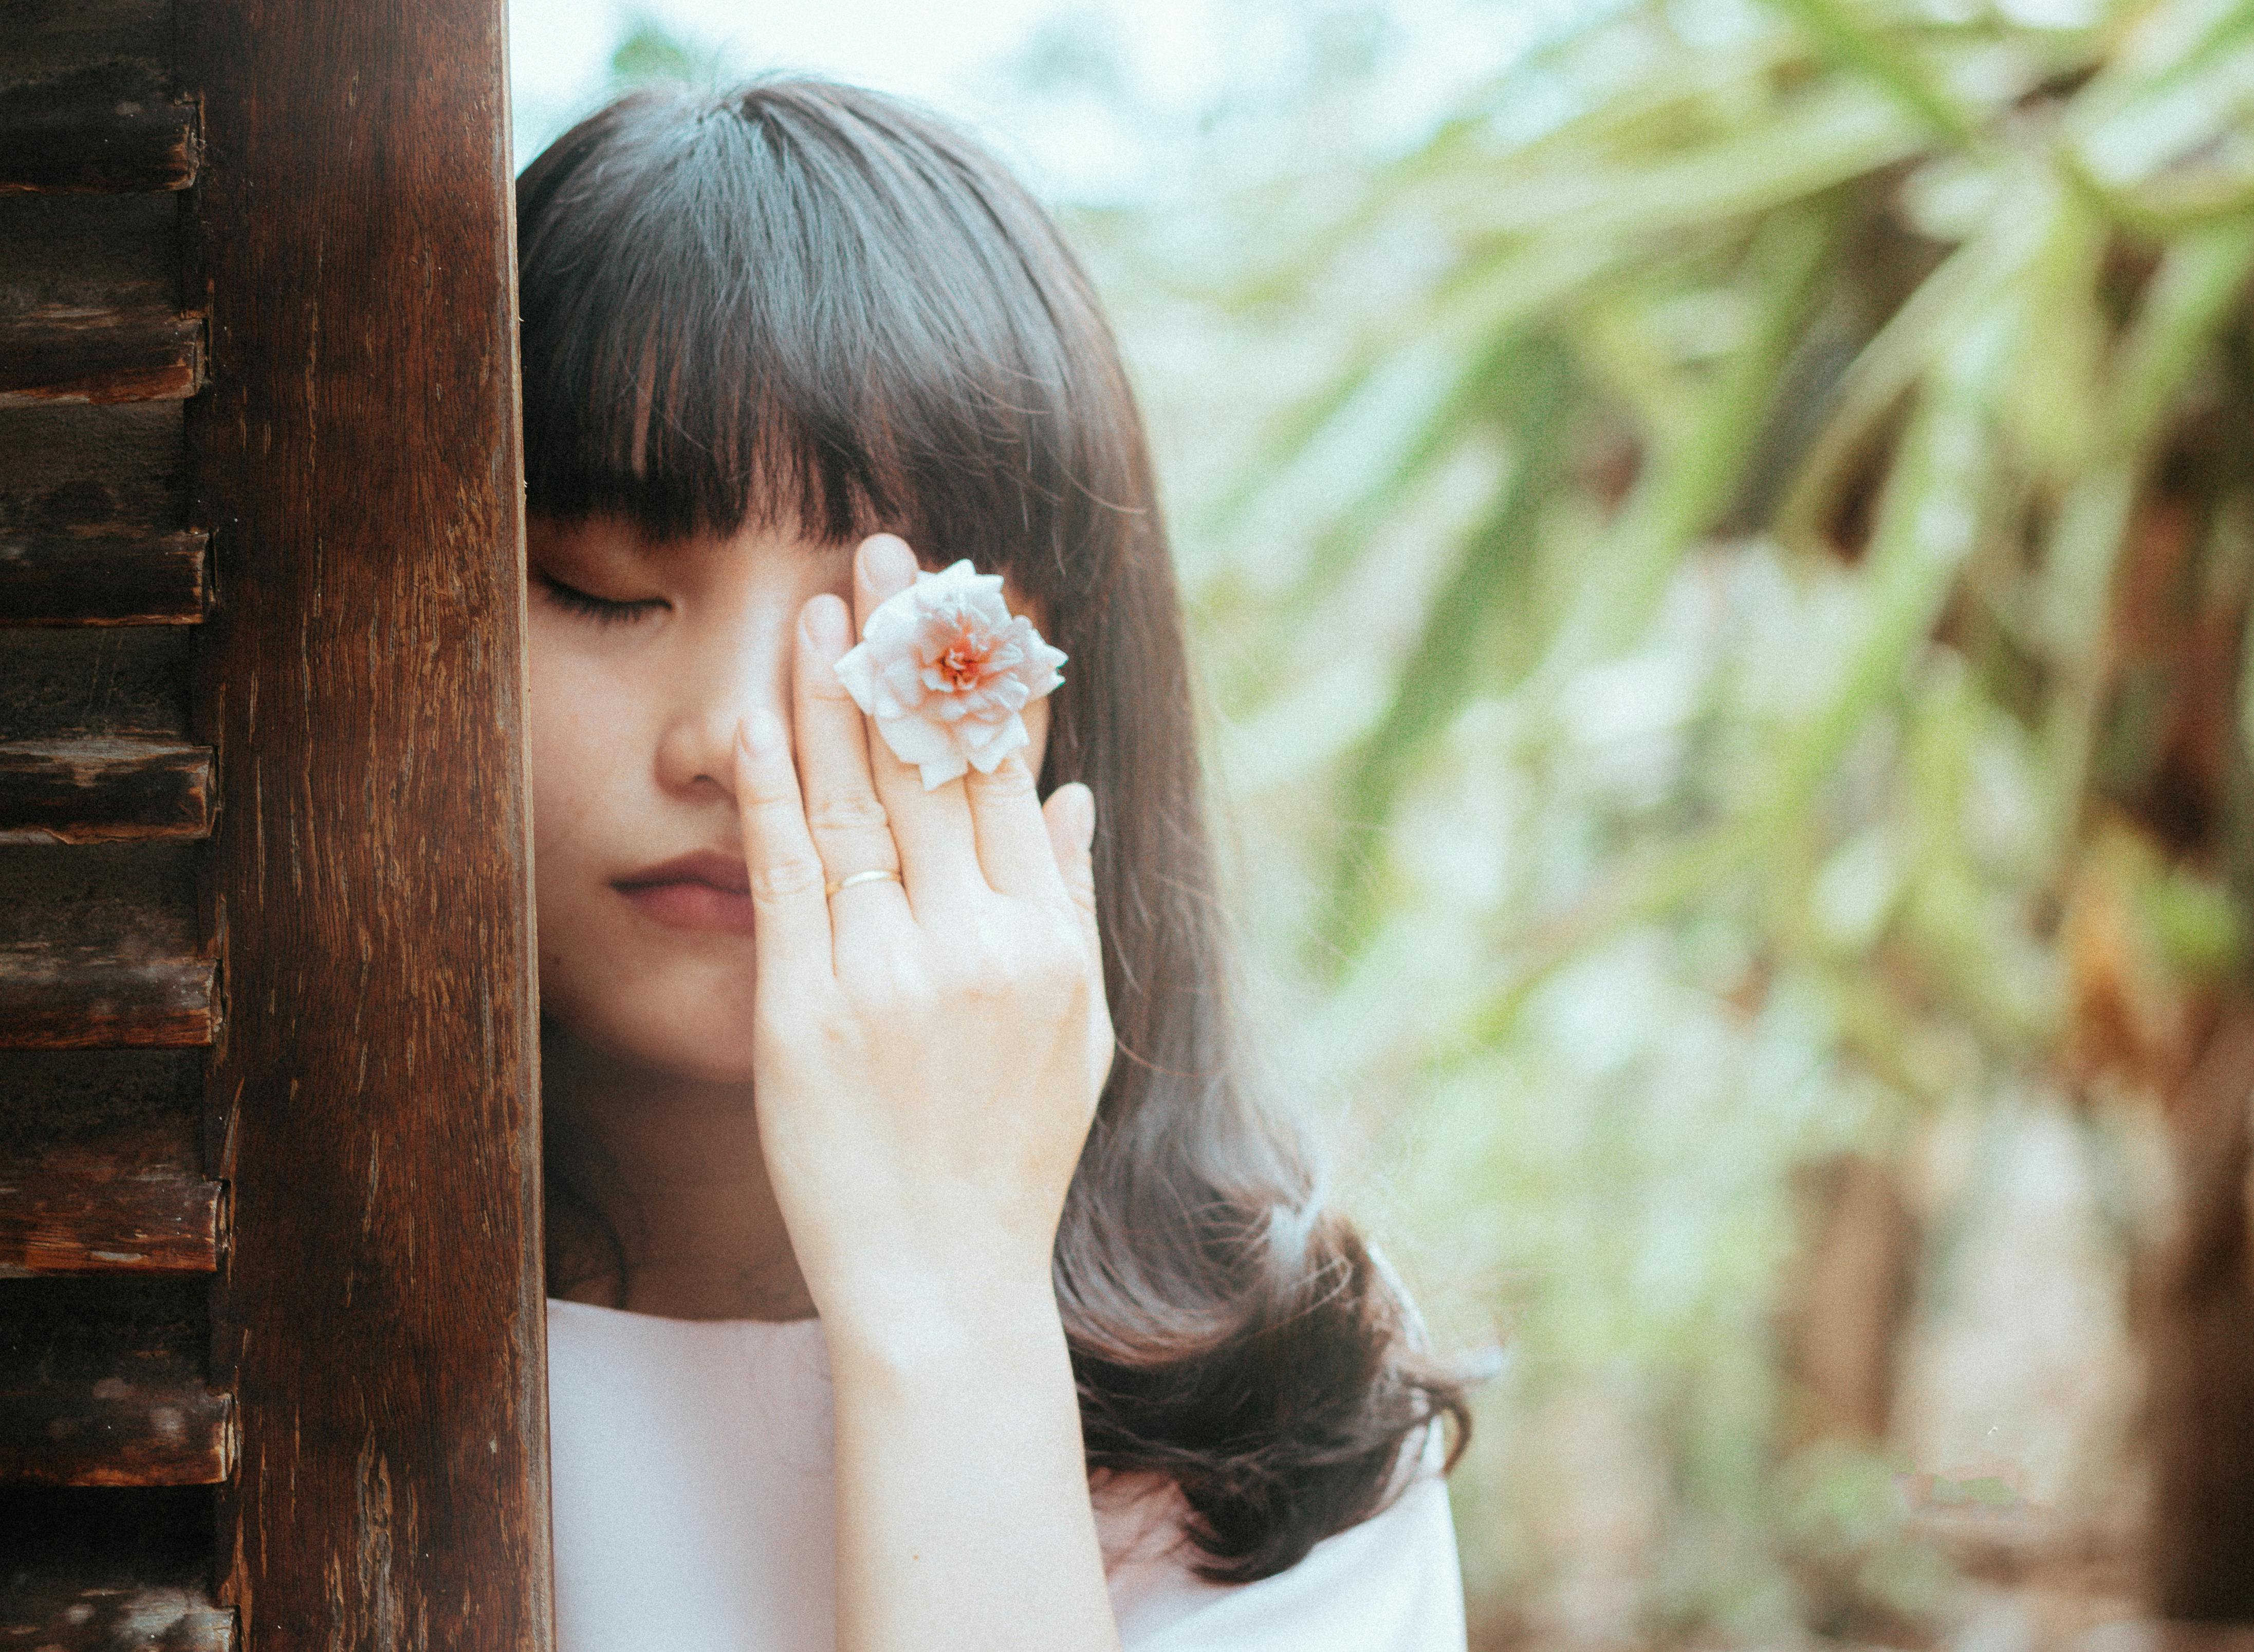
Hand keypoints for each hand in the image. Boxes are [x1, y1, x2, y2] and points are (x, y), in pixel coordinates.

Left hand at [733, 533, 1113, 1327]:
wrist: (944, 1281)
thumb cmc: (1011, 1156)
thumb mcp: (1078, 1030)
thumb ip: (1074, 902)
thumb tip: (1074, 794)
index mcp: (1049, 942)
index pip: (1010, 776)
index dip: (984, 677)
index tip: (967, 595)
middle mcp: (977, 945)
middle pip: (935, 767)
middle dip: (909, 648)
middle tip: (883, 550)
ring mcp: (889, 977)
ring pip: (859, 803)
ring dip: (834, 694)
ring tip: (819, 605)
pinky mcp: (805, 1013)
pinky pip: (789, 876)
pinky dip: (773, 789)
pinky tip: (762, 716)